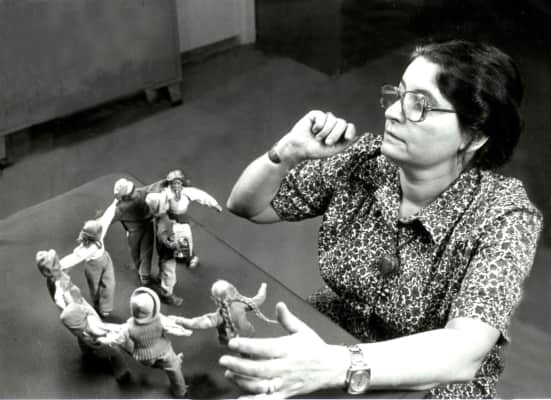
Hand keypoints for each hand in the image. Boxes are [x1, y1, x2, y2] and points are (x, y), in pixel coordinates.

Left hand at [219, 302, 347, 397]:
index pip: (264, 348)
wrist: (332, 368)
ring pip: (261, 386)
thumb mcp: (302, 330)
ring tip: (229, 374)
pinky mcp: (286, 393)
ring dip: (243, 381)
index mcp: (288, 349)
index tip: (232, 343)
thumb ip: (287, 319)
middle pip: (259, 369)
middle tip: (224, 360)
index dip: (247, 346)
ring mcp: (285, 382)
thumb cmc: (315, 348)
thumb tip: (278, 304)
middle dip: (239, 365)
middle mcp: (286, 367)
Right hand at [275, 110, 357, 164]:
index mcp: (338, 133)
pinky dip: (318, 125)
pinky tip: (313, 130)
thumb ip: (345, 143)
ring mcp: (324, 119)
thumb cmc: (314, 151)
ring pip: (333, 119)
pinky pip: (322, 116)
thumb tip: (358, 136)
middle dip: (335, 134)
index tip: (346, 138)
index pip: (349, 127)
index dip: (350, 131)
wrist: (298, 148)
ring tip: (317, 138)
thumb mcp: (332, 150)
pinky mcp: (315, 115)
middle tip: (327, 142)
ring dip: (325, 131)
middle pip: (342, 123)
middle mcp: (332, 125)